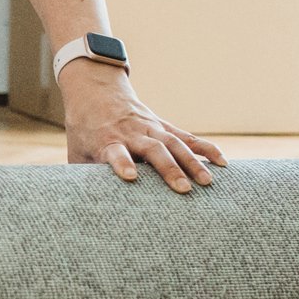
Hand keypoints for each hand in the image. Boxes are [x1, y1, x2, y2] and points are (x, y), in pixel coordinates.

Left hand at [58, 71, 221, 194]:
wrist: (95, 90)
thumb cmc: (83, 129)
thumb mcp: (76, 151)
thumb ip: (83, 177)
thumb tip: (85, 208)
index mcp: (106, 140)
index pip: (115, 152)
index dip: (122, 164)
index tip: (131, 177)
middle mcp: (131, 133)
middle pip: (153, 149)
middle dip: (169, 169)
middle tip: (184, 190)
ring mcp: (150, 127)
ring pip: (174, 143)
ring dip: (192, 162)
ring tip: (208, 182)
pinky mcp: (162, 125)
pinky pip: (186, 136)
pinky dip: (204, 148)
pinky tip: (222, 162)